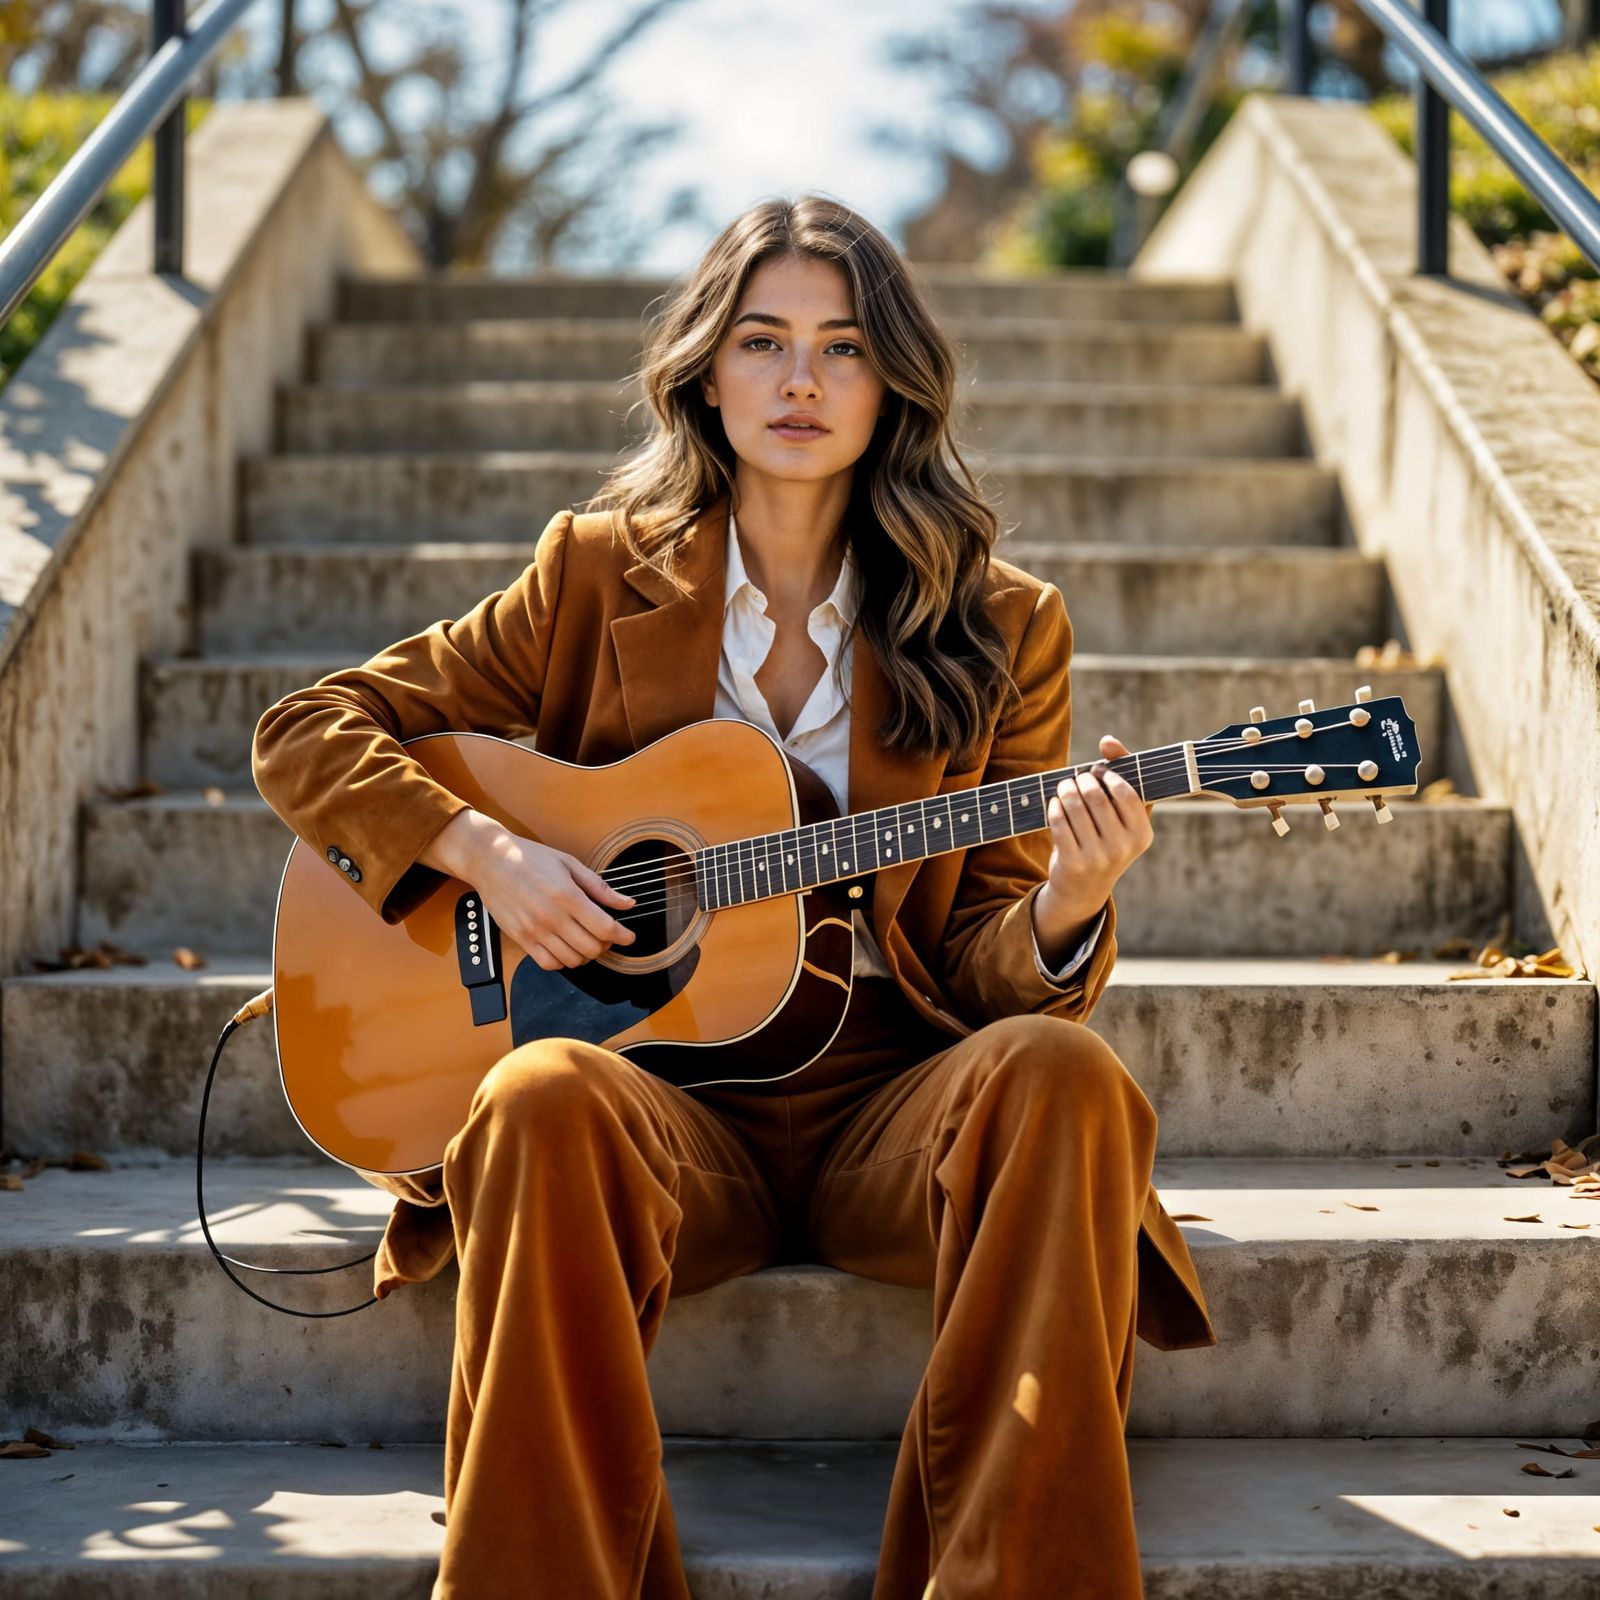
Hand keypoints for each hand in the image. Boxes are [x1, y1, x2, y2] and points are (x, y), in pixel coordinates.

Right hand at [473, 827, 637, 970]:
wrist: (490, 860)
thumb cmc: (530, 858)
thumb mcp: (570, 864)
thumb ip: (600, 888)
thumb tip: (627, 903)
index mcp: (567, 896)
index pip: (604, 928)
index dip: (622, 936)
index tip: (628, 936)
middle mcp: (551, 917)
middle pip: (591, 948)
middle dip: (606, 945)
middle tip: (607, 936)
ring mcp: (534, 931)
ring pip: (572, 960)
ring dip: (586, 954)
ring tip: (586, 940)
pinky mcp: (521, 938)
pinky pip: (548, 963)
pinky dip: (563, 961)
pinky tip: (566, 947)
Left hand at [1034, 734, 1154, 943]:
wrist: (1084, 890)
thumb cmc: (1107, 842)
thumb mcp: (1123, 818)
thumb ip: (1122, 776)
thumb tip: (1108, 740)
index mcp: (1142, 835)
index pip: (1126, 792)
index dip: (1109, 775)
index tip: (1098, 771)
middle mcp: (1123, 848)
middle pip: (1097, 796)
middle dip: (1082, 780)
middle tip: (1076, 778)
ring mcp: (1097, 857)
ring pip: (1075, 807)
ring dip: (1065, 790)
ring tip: (1064, 787)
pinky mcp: (1072, 862)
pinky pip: (1059, 822)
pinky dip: (1054, 807)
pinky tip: (1055, 804)